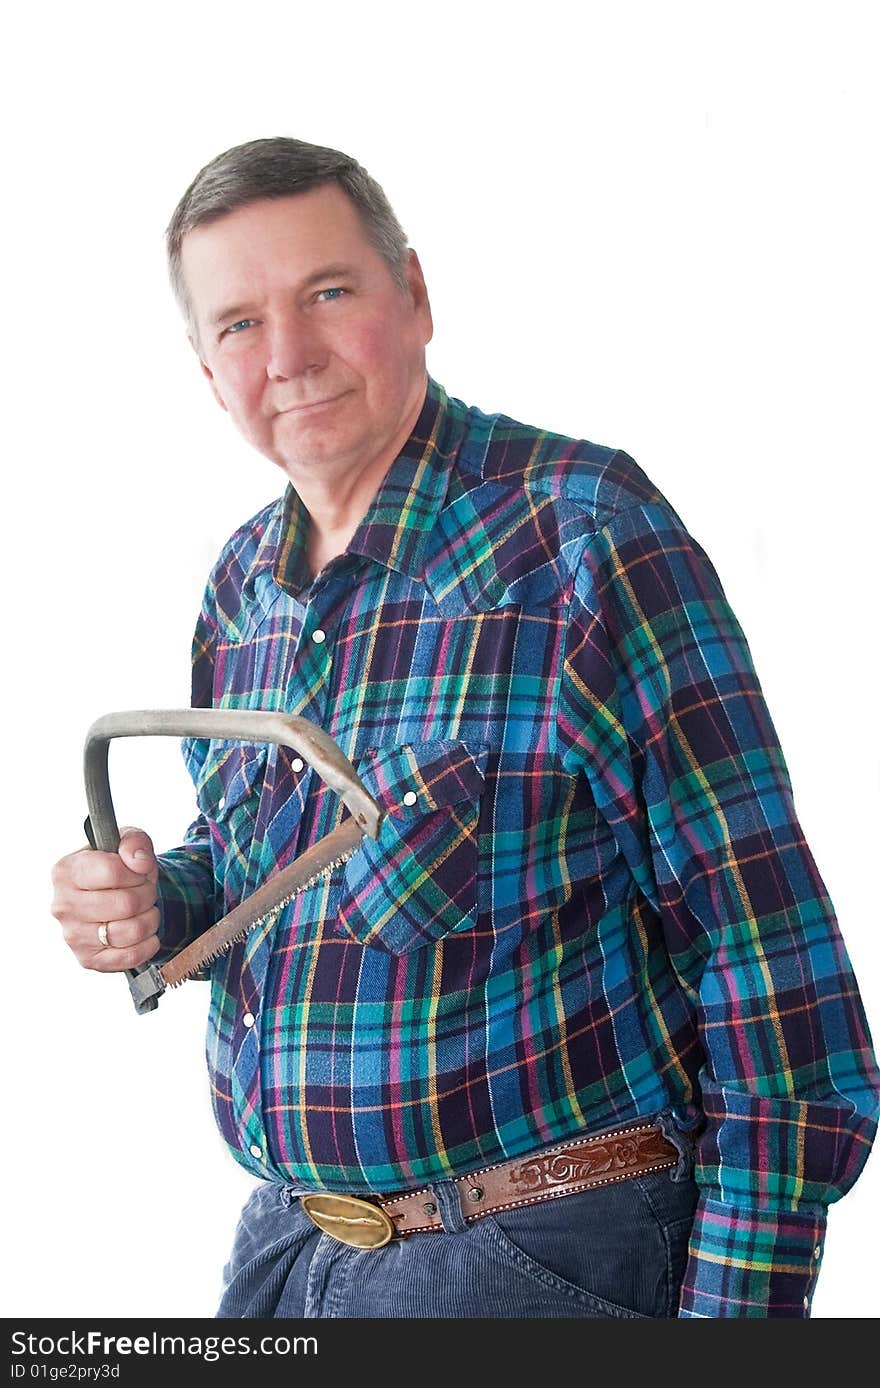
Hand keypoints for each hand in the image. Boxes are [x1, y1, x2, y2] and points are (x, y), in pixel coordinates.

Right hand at [50, 828, 160, 971]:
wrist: (113, 896)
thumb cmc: (117, 867)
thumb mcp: (125, 841)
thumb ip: (134, 841)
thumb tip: (139, 862)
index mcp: (65, 872)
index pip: (112, 872)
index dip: (137, 872)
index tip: (138, 872)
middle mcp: (63, 905)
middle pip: (126, 904)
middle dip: (147, 895)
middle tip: (145, 891)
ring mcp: (73, 936)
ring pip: (132, 931)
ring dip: (150, 918)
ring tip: (144, 910)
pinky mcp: (88, 959)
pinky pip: (131, 956)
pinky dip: (148, 943)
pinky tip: (143, 931)